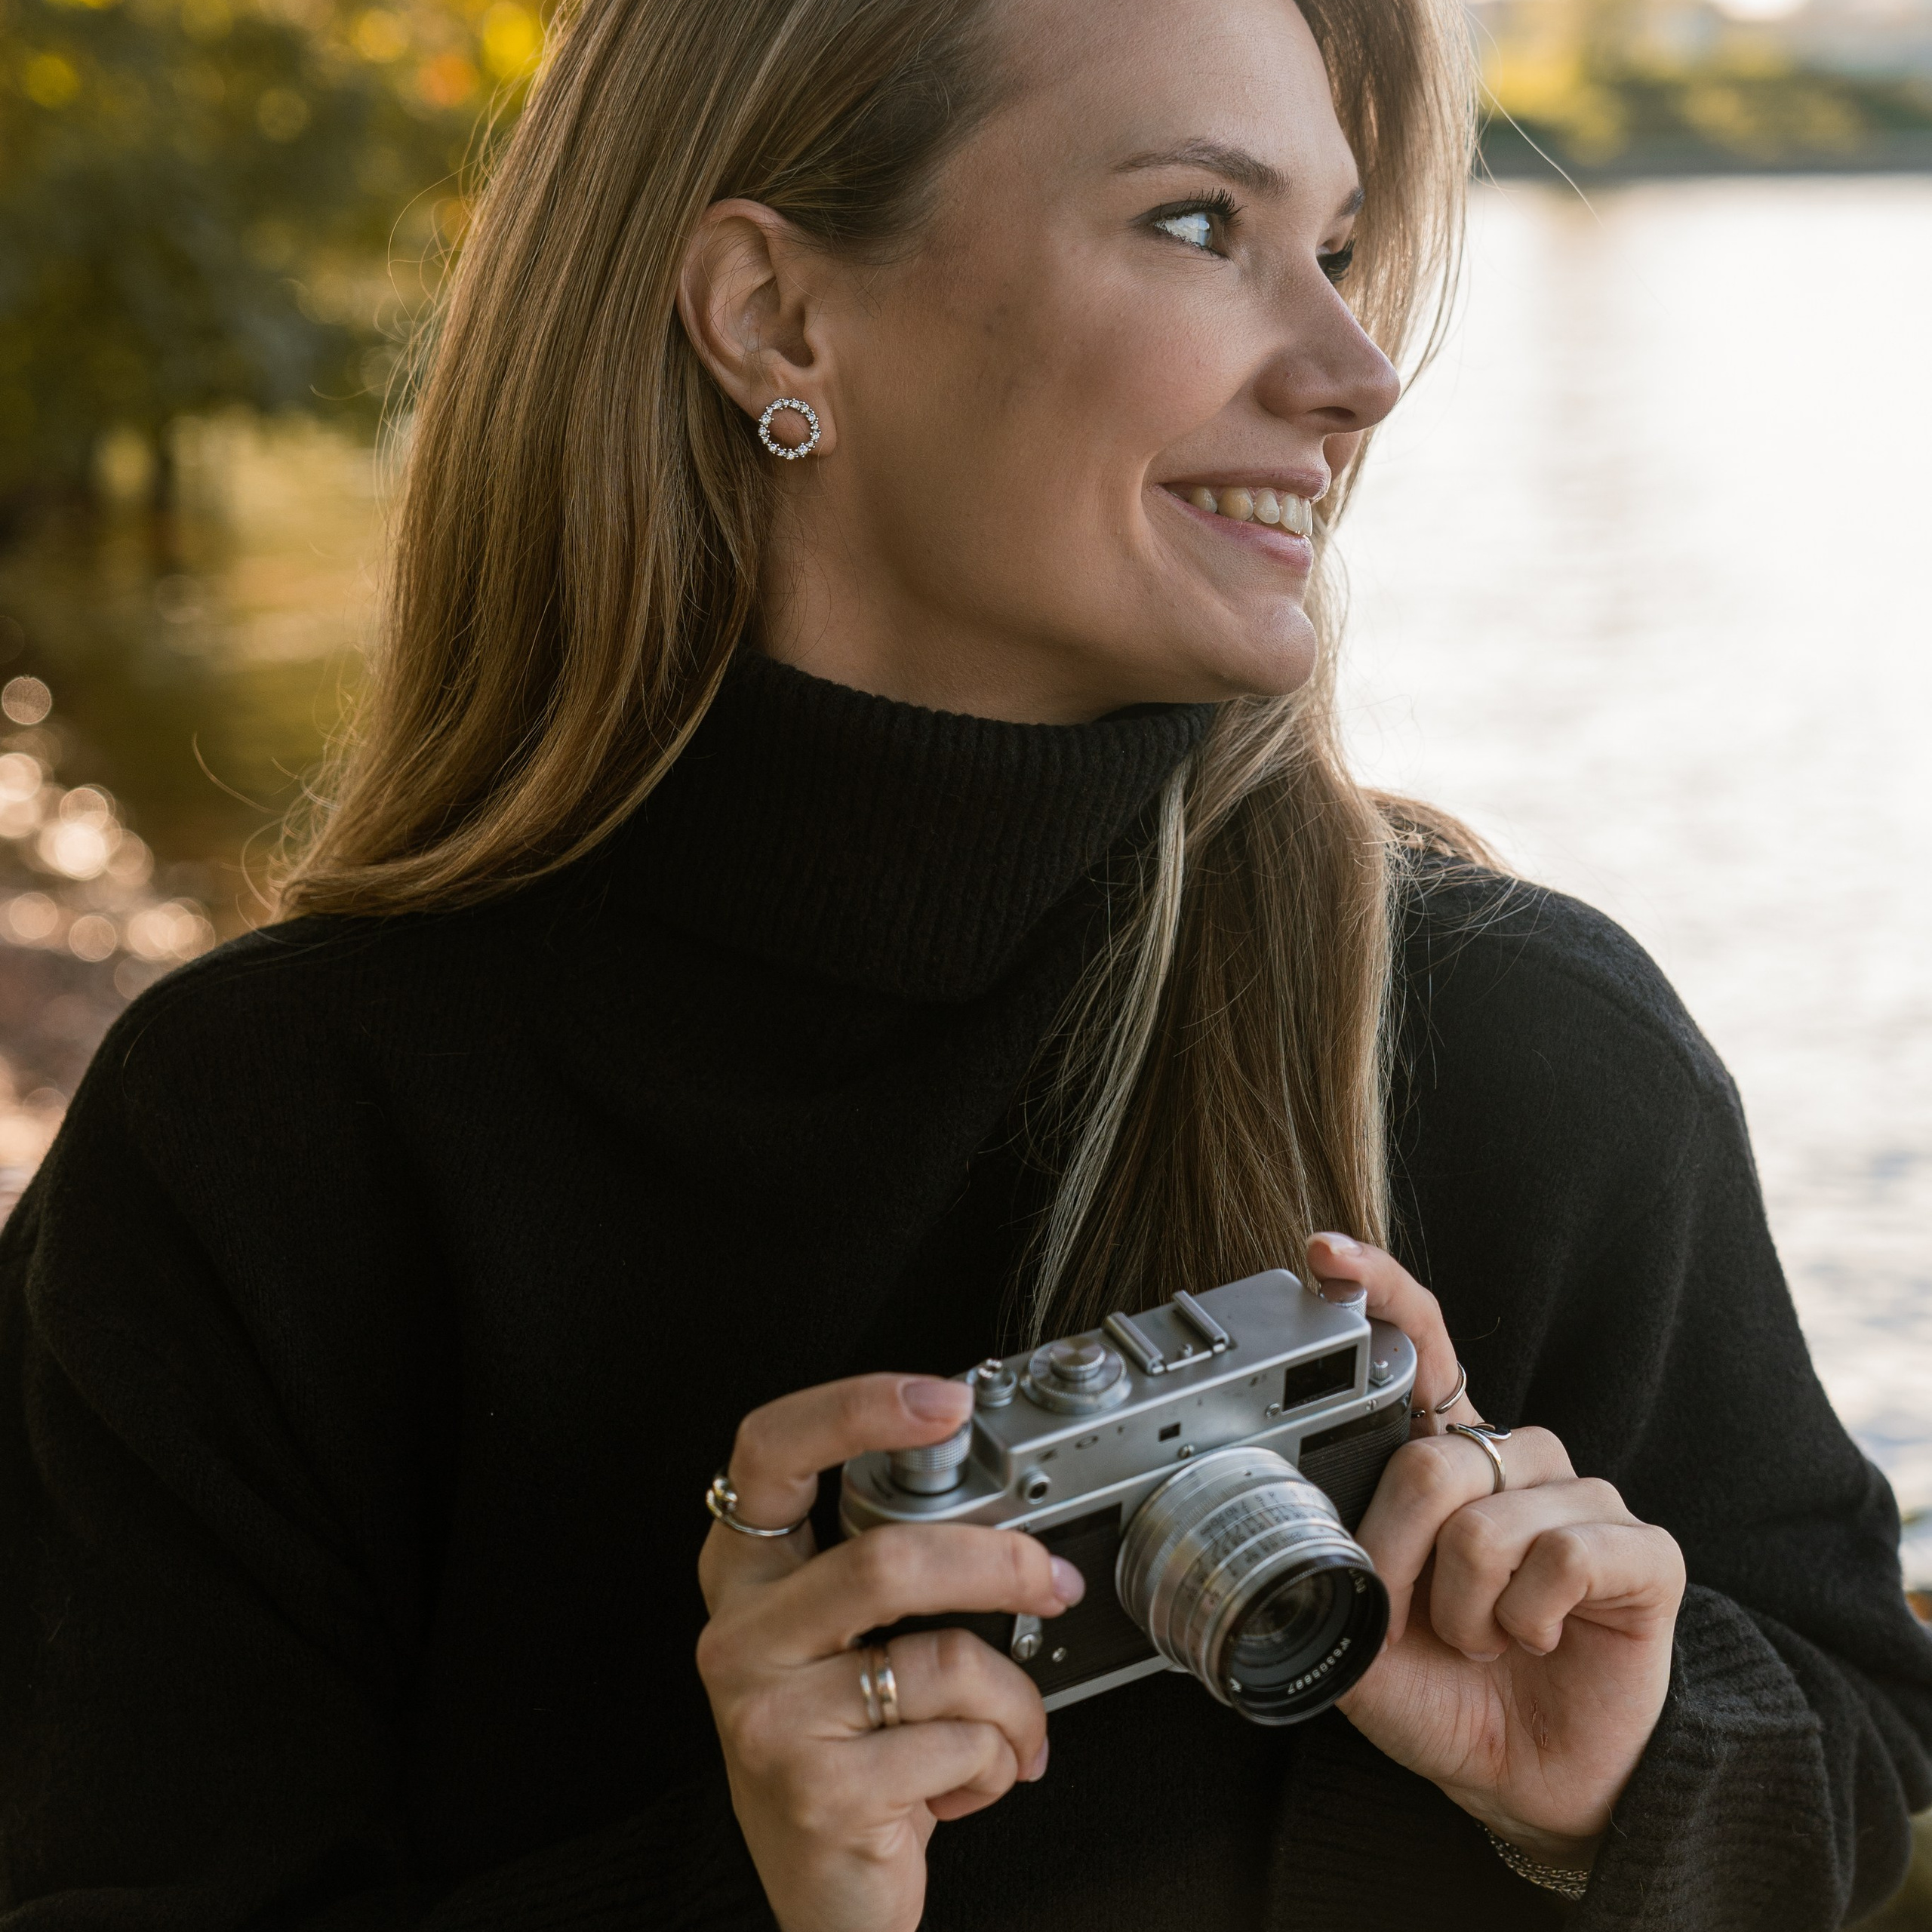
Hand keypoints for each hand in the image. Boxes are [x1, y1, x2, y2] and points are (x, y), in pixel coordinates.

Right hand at [696, 1373, 1085, 1931]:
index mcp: (747, 1573)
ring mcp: (768, 1714)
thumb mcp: (852, 1644)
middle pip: (885, 1558)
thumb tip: (1006, 1514)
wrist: (829, 1894)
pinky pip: (958, 1740)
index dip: (856, 1407)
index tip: (944, 1399)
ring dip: (1013, 1701)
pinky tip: (965, 1787)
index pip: (771, 1451)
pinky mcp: (814, 1788)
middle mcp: (741, 1634)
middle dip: (996, 1563)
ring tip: (1009, 1732)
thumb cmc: (853, 1751)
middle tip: (1051, 1579)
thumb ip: (893, 1570)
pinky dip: (998, 1763)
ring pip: (943, 1659)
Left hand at [1309, 1234, 1685, 1870]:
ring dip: (1465, 1607)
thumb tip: (1292, 1536)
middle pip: (1432, 1459)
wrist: (1524, 1778)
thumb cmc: (1446, 1694)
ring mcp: (1584, 1497)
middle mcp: (1514, 1460)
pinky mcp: (1643, 1549)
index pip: (1422, 1347)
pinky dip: (1528, 1620)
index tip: (1323, 1255)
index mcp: (1447, 1458)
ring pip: (1490, 1519)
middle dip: (1397, 1558)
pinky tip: (1534, 1642)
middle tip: (1408, 1620)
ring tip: (1482, 1639)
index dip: (1381, 1290)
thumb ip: (1330, 1575)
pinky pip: (1565, 1556)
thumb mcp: (1360, 1638)